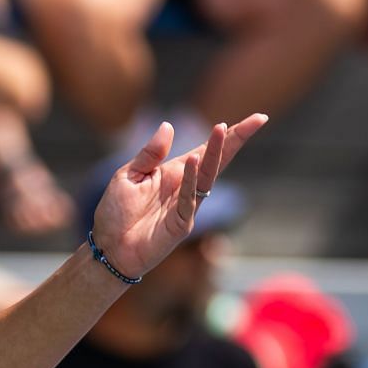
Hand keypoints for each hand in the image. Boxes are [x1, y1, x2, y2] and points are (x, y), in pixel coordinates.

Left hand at [87, 116, 268, 279]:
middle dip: (236, 139)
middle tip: (259, 119)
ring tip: (222, 129)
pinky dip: (191, 179)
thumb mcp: (128, 175)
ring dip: (215, 153)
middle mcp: (185, 187)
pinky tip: (194, 159)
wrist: (108, 249)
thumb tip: (168, 125)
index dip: (228, 135)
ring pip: (207, 176)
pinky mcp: (181, 224)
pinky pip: (188, 199)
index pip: (205, 150)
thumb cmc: (116, 214)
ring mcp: (186, 206)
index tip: (256, 119)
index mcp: (174, 173)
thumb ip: (149, 154)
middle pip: (217, 160)